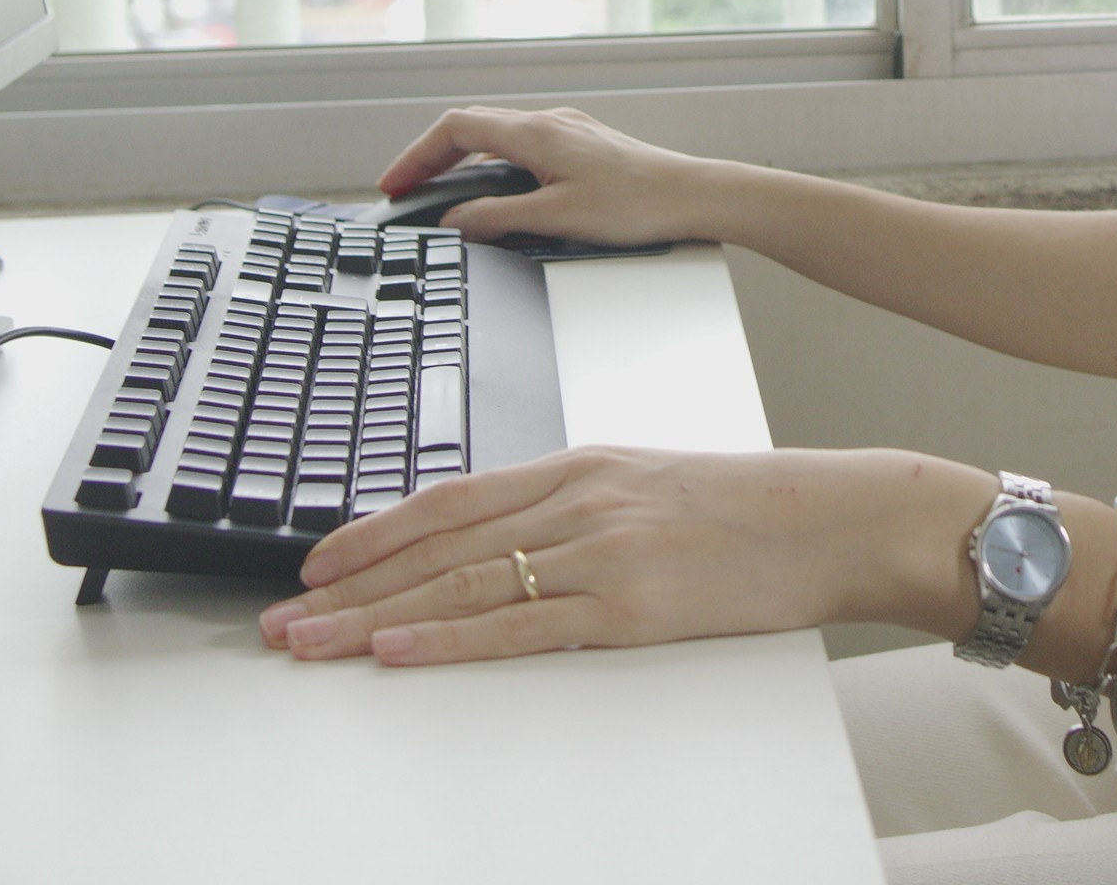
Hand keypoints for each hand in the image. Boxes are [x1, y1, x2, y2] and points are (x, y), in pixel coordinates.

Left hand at [258, 445, 989, 665]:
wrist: (834, 517)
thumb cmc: (752, 507)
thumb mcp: (650, 483)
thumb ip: (577, 505)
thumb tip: (508, 541)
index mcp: (579, 464)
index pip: (450, 497)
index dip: (374, 531)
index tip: (317, 562)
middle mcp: (577, 499)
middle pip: (437, 544)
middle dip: (348, 583)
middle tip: (281, 616)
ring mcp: (601, 550)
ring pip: (460, 585)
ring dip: (372, 618)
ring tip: (310, 642)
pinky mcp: (630, 604)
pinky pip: (518, 626)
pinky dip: (447, 640)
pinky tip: (397, 652)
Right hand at [379, 105, 730, 248]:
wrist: (695, 196)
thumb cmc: (637, 204)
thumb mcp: (556, 219)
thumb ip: (497, 219)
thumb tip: (453, 223)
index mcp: (535, 132)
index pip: (455, 129)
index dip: (416, 155)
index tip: (394, 184)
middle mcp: (550, 123)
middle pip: (472, 129)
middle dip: (433, 158)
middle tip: (408, 190)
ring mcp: (569, 132)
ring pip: (499, 138)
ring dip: (464, 162)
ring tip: (442, 195)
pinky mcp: (585, 147)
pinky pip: (523, 148)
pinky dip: (494, 167)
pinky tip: (497, 193)